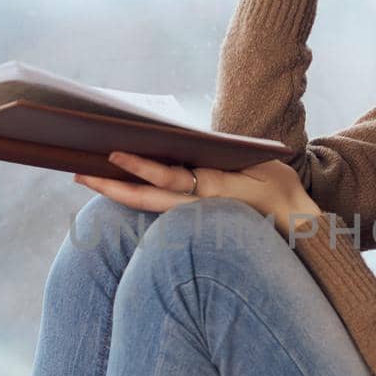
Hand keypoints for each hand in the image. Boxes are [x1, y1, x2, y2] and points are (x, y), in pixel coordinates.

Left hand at [73, 152, 323, 243]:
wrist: (298, 226)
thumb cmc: (278, 191)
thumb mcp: (259, 167)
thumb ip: (221, 161)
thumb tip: (186, 149)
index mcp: (214, 189)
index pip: (169, 178)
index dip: (140, 167)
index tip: (113, 153)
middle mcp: (198, 206)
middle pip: (145, 199)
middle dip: (110, 186)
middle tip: (77, 171)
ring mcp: (195, 217)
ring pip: (147, 206)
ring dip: (116, 194)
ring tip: (88, 177)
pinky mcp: (196, 220)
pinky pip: (159, 209)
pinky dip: (135, 198)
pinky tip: (116, 187)